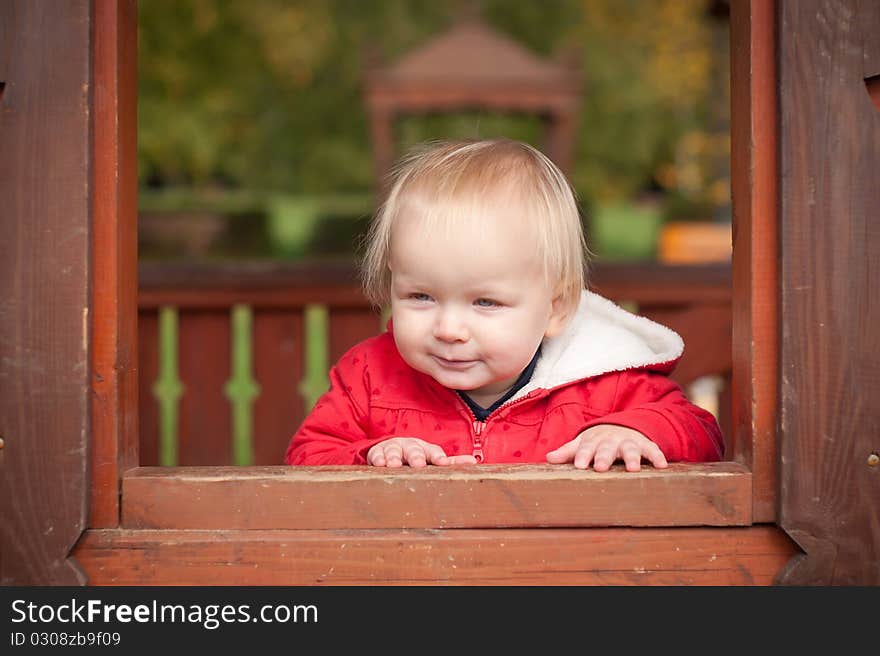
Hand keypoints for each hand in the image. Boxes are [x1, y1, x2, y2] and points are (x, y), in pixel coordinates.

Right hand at [367, 437, 477, 467]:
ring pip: (394, 450)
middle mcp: (410, 446)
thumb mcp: (433, 458)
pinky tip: (379, 463)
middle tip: (417, 464)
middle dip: (415, 456)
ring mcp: (394, 448)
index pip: (433, 451)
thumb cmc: (418, 456)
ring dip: (394, 457)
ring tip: (394, 464)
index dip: (437, 456)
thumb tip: (474, 461)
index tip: (441, 462)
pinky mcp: (378, 452)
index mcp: (426, 449)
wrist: (393, 447)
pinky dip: (378, 458)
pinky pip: (377, 454)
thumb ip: (452, 462)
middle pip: (414, 450)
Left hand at [545, 425, 667, 471]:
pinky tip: (662, 466)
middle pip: (607, 448)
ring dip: (631, 457)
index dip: (582, 455)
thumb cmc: (598, 441)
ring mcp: (629, 441)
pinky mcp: (645, 445)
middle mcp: (611, 440)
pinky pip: (653, 450)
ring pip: (630, 449)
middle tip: (600, 467)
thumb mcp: (583, 443)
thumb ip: (568, 452)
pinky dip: (657, 456)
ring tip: (633, 469)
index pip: (586, 447)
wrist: (622, 426)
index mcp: (594, 440)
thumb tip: (548, 458)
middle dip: (604, 457)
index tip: (578, 465)